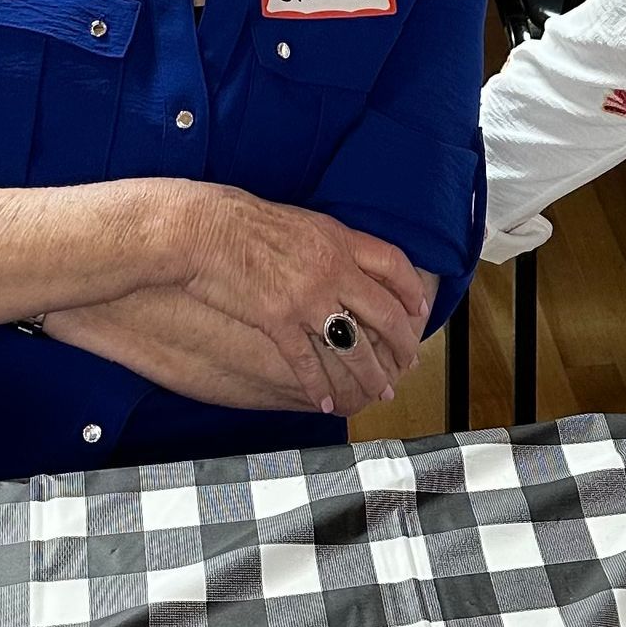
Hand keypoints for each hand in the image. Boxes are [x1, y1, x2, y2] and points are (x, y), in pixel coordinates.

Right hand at [167, 182, 429, 413]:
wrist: (206, 229)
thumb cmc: (250, 223)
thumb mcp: (305, 223)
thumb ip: (335, 245)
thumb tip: (357, 264)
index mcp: (340, 239)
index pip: (395, 266)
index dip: (412, 292)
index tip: (420, 313)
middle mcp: (332, 269)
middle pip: (384, 313)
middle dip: (402, 344)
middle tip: (408, 365)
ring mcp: (306, 297)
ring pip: (353, 345)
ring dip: (370, 374)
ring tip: (378, 392)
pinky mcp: (277, 320)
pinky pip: (306, 362)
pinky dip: (318, 386)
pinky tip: (326, 403)